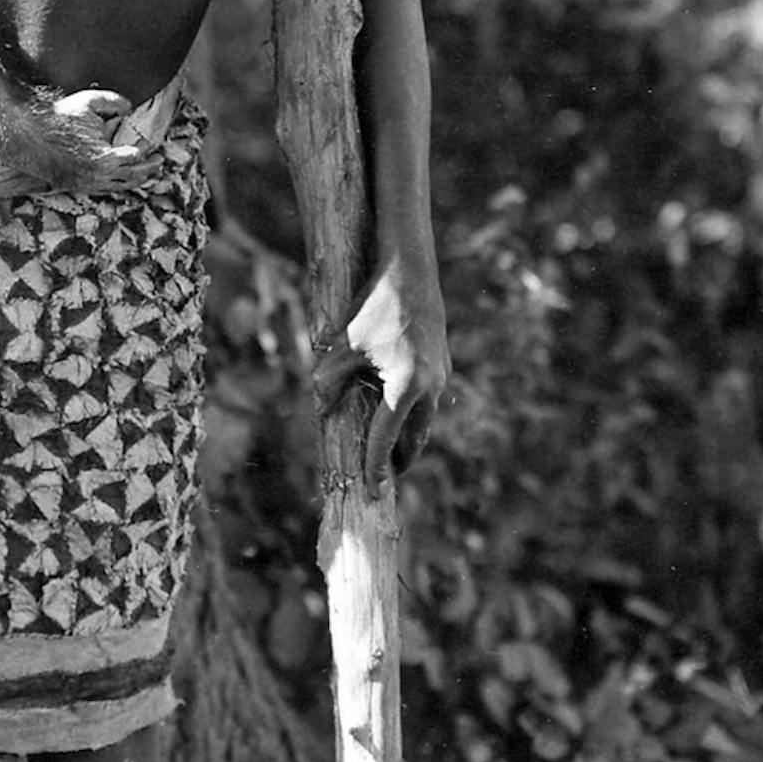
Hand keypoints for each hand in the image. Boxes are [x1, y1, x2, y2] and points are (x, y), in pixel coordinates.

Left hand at [314, 254, 448, 494]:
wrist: (410, 269)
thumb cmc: (375, 305)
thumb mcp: (343, 344)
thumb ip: (330, 380)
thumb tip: (321, 408)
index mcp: (407, 386)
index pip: (386, 437)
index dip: (375, 466)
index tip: (371, 492)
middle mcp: (431, 386)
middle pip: (414, 437)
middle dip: (399, 461)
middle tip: (382, 481)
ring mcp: (441, 374)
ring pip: (424, 419)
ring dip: (407, 438)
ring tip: (389, 454)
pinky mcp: (442, 363)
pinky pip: (427, 400)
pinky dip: (412, 415)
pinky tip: (396, 414)